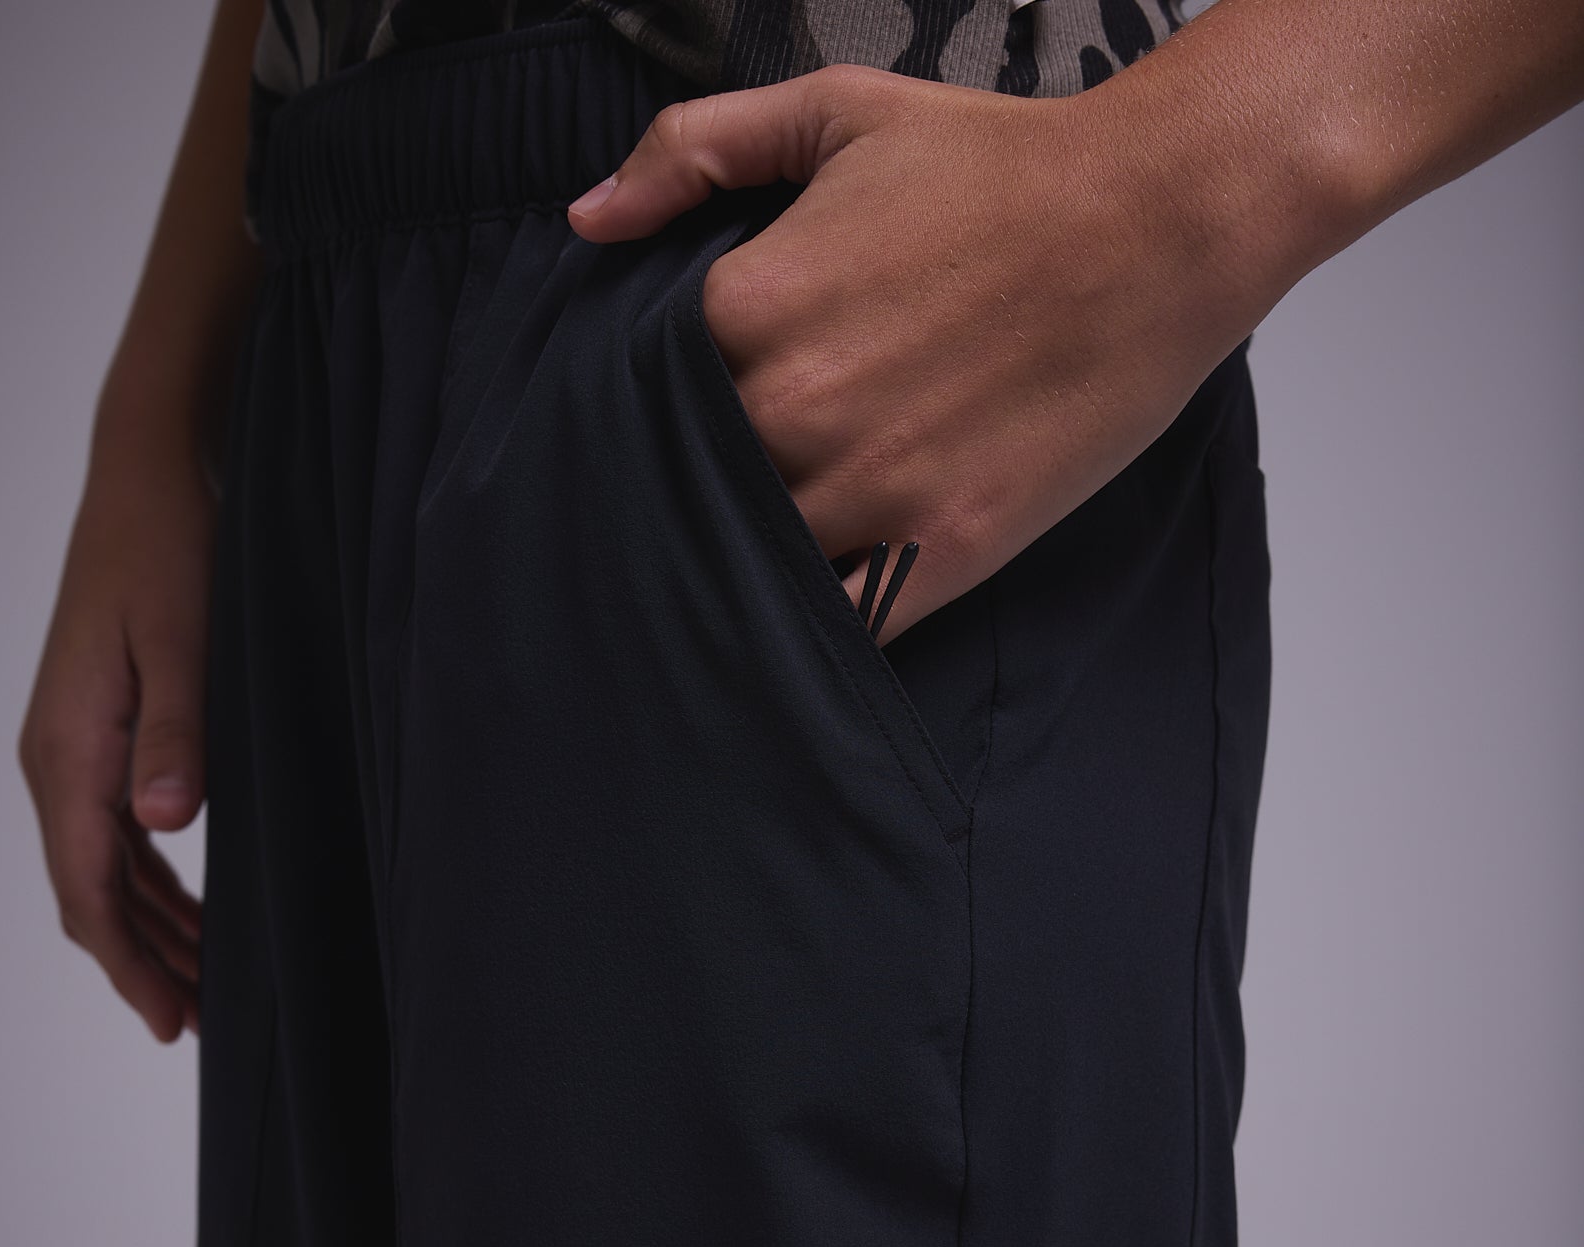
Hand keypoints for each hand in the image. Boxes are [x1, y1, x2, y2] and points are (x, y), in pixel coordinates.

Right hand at [18, 426, 210, 1042]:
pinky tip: (191, 915)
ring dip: (151, 932)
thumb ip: (176, 733)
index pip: (89, 889)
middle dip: (141, 965)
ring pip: (104, 872)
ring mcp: (72, 749)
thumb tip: (161, 821)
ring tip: (204, 989)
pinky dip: (152, 886)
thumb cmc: (169, 551)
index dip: (127, 965)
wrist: (147, 479)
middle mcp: (56, 760)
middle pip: (90, 895)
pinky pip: (116, 836)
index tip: (168, 1023)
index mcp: (67, 751)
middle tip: (199, 1026)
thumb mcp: (183, 642)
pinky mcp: (99, 735)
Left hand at [567, 65, 1273, 643]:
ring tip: (788, 538)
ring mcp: (869, 492)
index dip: (668, 412)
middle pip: (701, 486)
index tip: (698, 413)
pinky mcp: (941, 552)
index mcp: (750, 307)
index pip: (652, 396)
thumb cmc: (1006, 166)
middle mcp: (795, 410)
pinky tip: (826, 603)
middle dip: (712, 485)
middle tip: (744, 480)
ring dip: (761, 560)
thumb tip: (589, 219)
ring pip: (761, 562)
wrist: (1162, 220)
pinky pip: (845, 625)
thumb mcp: (837, 114)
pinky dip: (825, 626)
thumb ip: (695, 152)